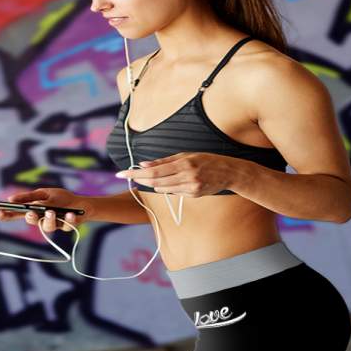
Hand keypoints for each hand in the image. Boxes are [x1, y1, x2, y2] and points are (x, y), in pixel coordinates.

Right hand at [0, 187, 91, 233]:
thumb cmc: (61, 199)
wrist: (82, 204)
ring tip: (51, 212)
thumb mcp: (44, 194)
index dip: (6, 214)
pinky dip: (69, 218)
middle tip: (30, 213)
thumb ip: (30, 198)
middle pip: (32, 221)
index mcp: (34, 210)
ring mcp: (54, 223)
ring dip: (49, 219)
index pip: (17, 214)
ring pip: (48, 226)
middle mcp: (42, 219)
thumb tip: (11, 199)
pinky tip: (70, 214)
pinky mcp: (67, 226)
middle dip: (30, 217)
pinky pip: (67, 223)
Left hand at [115, 153, 236, 196]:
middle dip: (139, 179)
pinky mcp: (194, 195)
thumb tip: (144, 164)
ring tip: (148, 178)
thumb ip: (164, 161)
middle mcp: (186, 176)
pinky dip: (167, 188)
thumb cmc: (206, 160)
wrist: (228, 172)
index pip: (154, 170)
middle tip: (126, 176)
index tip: (122, 173)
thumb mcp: (186, 155)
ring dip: (153, 184)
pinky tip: (169, 182)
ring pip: (163, 189)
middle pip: (155, 181)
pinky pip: (174, 192)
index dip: (136, 173)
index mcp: (184, 163)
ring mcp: (190, 188)